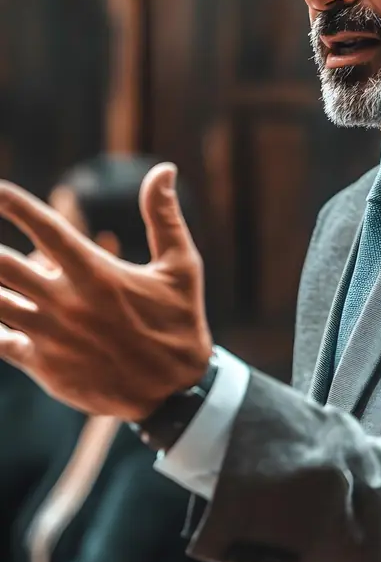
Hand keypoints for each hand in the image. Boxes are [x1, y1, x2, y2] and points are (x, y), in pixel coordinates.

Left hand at [0, 164, 211, 419]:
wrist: (174, 393)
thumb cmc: (179, 323)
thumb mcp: (181, 267)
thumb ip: (164, 216)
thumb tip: (163, 169)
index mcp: (97, 273)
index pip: (46, 229)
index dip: (15, 205)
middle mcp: (68, 303)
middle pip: (3, 266)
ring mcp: (51, 336)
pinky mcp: (44, 366)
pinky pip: (1, 341)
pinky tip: (1, 314)